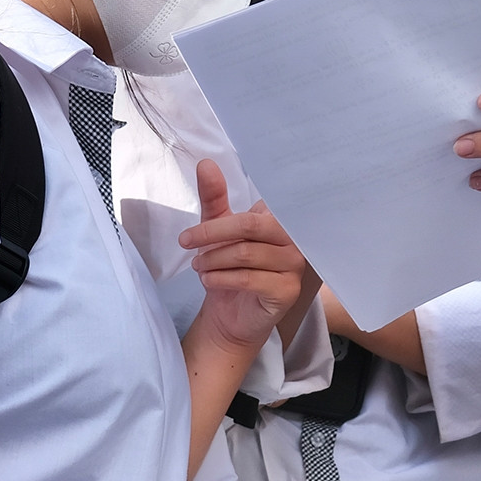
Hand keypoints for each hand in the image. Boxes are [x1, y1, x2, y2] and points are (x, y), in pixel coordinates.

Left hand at [179, 160, 308, 352]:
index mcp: (279, 221)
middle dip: (212, 235)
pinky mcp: (288, 291)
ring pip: (246, 254)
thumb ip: (214, 197)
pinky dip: (222, 279)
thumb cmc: (228, 269)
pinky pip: (250, 279)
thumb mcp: (216, 231)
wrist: (231, 316)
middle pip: (251, 227)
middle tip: (186, 244)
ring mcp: (294, 266)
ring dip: (213, 260)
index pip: (251, 211)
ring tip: (199, 266)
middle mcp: (293, 240)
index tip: (189, 236)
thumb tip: (206, 163)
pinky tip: (209, 281)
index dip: (219, 223)